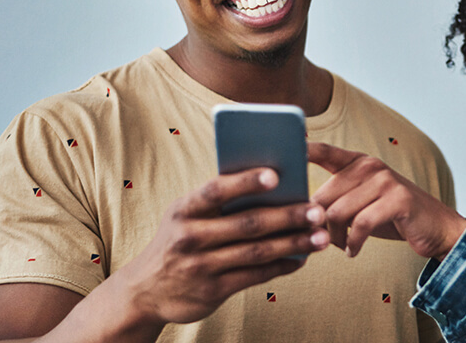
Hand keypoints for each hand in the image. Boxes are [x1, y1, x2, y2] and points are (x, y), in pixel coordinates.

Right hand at [106, 168, 329, 326]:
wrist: (143, 291)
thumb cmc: (178, 240)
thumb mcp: (184, 216)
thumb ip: (217, 201)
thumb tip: (274, 181)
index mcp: (184, 209)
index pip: (216, 190)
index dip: (245, 182)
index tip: (276, 174)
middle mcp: (189, 236)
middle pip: (247, 224)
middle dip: (287, 217)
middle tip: (317, 211)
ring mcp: (200, 266)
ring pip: (257, 252)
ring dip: (293, 244)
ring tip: (321, 238)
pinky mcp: (212, 291)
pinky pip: (255, 276)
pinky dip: (282, 266)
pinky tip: (302, 259)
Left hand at [309, 142, 465, 259]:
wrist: (434, 226)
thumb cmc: (390, 216)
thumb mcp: (361, 201)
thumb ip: (335, 199)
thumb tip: (298, 214)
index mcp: (358, 162)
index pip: (325, 152)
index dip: (303, 150)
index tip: (283, 152)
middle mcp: (371, 166)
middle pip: (324, 196)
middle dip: (319, 225)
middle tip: (323, 240)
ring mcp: (385, 181)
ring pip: (340, 213)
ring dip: (335, 238)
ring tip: (341, 246)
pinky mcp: (398, 200)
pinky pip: (362, 224)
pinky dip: (353, 243)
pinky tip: (353, 251)